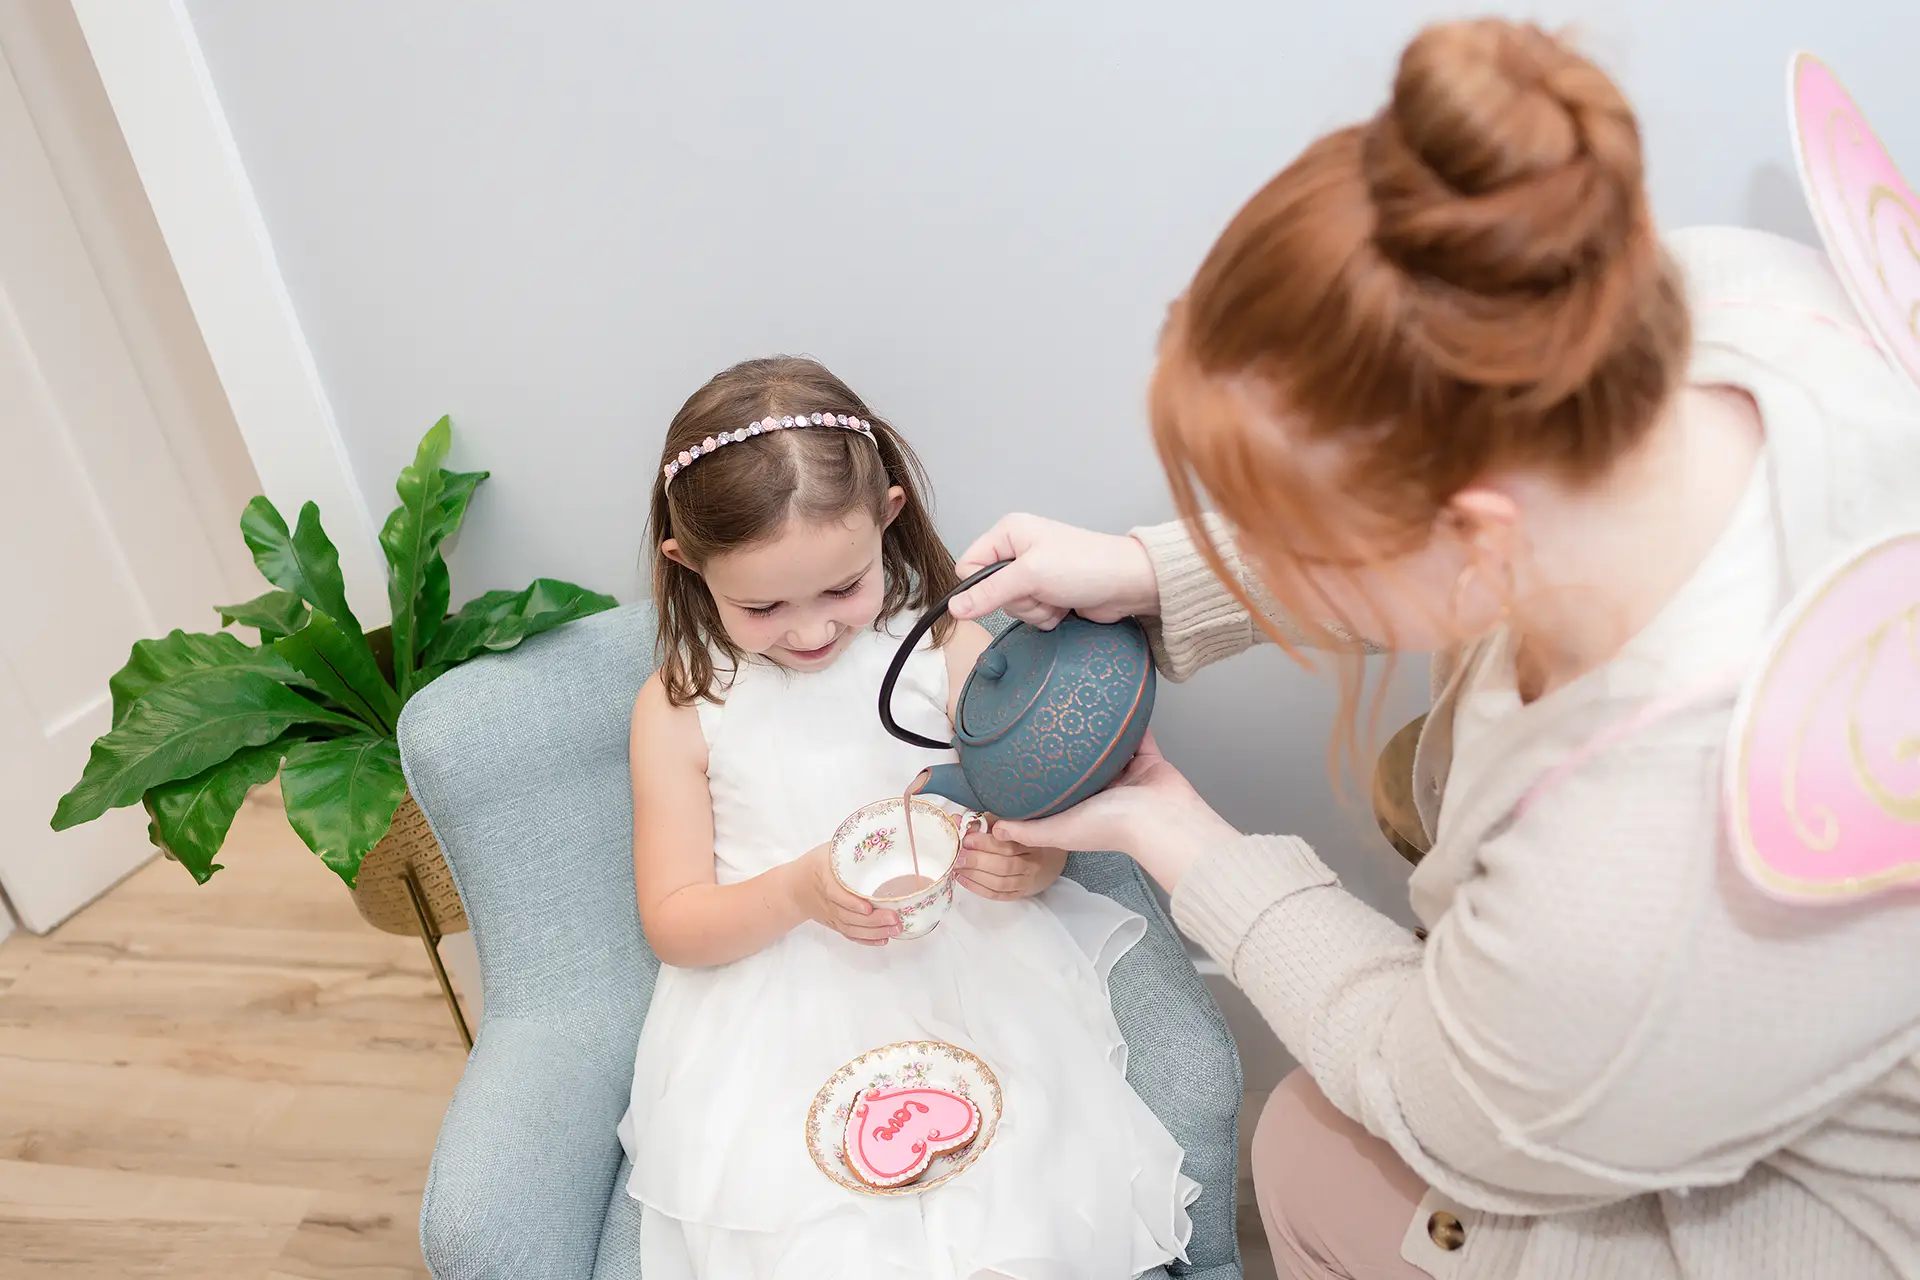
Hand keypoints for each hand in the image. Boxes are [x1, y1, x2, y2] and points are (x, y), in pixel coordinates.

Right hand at [788, 842, 900, 945]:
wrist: (792, 888)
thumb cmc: (815, 864)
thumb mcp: (829, 850)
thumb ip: (850, 846)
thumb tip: (882, 832)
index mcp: (824, 878)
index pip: (836, 894)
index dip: (851, 902)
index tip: (868, 907)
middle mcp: (827, 901)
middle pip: (848, 916)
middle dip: (873, 920)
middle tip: (895, 918)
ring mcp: (831, 915)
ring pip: (852, 928)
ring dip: (874, 931)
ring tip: (896, 929)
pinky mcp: (835, 923)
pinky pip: (850, 935)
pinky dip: (866, 940)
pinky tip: (883, 939)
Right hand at [950, 514, 1159, 627]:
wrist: (1128, 584)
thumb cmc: (1086, 565)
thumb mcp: (1030, 576)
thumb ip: (988, 593)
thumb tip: (954, 607)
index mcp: (1008, 533)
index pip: (968, 565)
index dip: (981, 584)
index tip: (1009, 587)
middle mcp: (1018, 550)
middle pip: (990, 591)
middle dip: (1017, 600)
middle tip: (1042, 590)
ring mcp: (1034, 574)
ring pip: (1010, 607)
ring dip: (1034, 611)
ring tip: (1057, 598)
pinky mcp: (1047, 594)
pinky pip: (1030, 616)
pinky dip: (1046, 617)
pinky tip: (1063, 607)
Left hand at [957, 828, 1066, 900]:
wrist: (1048, 858)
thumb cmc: (1021, 836)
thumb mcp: (1006, 822)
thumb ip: (983, 822)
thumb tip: (955, 820)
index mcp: (1032, 841)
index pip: (1008, 845)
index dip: (985, 843)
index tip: (966, 838)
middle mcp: (1032, 863)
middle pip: (1003, 866)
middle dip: (977, 861)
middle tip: (957, 856)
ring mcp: (1026, 881)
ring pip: (999, 883)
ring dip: (975, 876)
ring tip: (957, 867)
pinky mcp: (1019, 893)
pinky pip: (997, 895)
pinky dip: (978, 888)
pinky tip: (963, 879)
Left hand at [988, 732, 1236, 893]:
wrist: (1160, 818)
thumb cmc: (1112, 826)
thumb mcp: (1059, 831)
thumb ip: (1028, 831)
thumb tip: (995, 829)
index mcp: (1083, 810)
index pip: (1059, 793)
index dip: (1044, 778)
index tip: (1026, 756)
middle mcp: (1104, 793)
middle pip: (1083, 768)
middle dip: (1068, 749)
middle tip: (1050, 722)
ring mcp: (1128, 775)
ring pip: (1108, 749)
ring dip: (1097, 734)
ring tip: (1078, 710)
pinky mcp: (1148, 759)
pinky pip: (1136, 735)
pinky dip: (1128, 721)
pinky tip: (1113, 703)